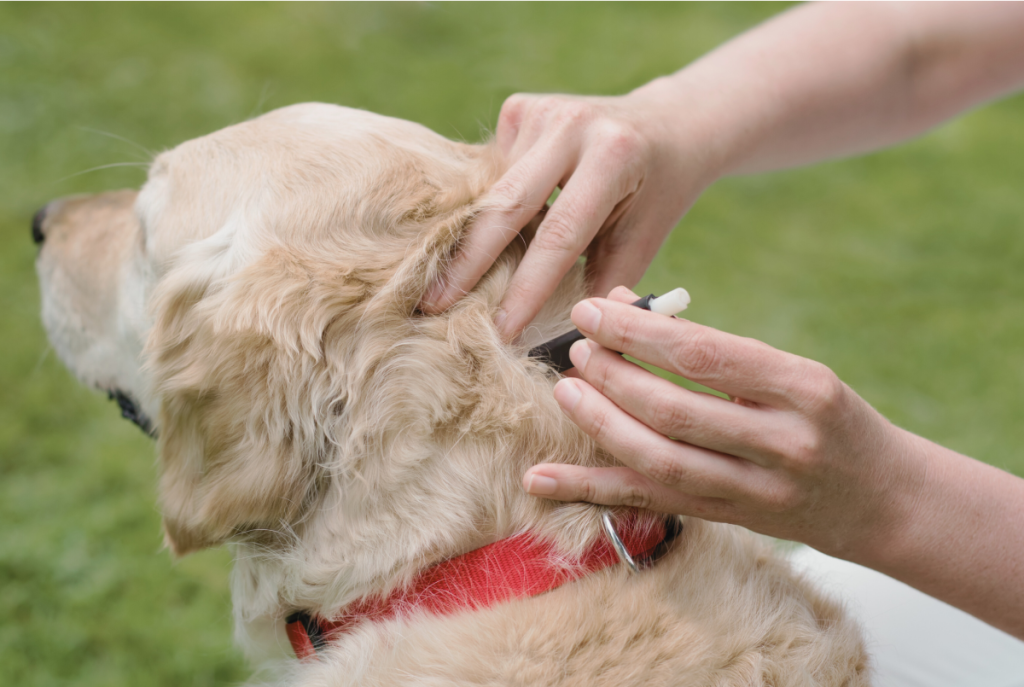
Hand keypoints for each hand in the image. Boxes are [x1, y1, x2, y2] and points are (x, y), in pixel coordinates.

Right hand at [420, 89, 717, 339]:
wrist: (668, 125)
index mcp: (613, 157)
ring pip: (492, 190)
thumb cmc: (655, 195)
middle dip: (468, 263)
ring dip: (473, 238)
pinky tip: (483, 233)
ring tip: (444, 284)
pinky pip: (491, 173)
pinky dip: (487, 208)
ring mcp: (541, 110)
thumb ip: (601, 287)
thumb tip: (557, 347)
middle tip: (432, 307)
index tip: (501, 331)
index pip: (559, 234)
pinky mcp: (520, 108)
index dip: (527, 288)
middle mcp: (572, 125)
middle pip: (506, 204)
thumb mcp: (642, 242)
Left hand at [522, 287, 923, 562]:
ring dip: (601, 426)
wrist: (883, 499)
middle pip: (676, 410)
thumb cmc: (827, 418)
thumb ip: (716, 350)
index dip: (639, 333)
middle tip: (577, 349)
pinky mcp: (731, 520)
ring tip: (566, 392)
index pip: (706, 355)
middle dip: (614, 377)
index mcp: (803, 388)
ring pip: (661, 460)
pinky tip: (541, 478)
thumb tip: (629, 309)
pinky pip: (652, 503)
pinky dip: (591, 490)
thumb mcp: (792, 373)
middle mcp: (784, 443)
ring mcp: (758, 491)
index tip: (592, 310)